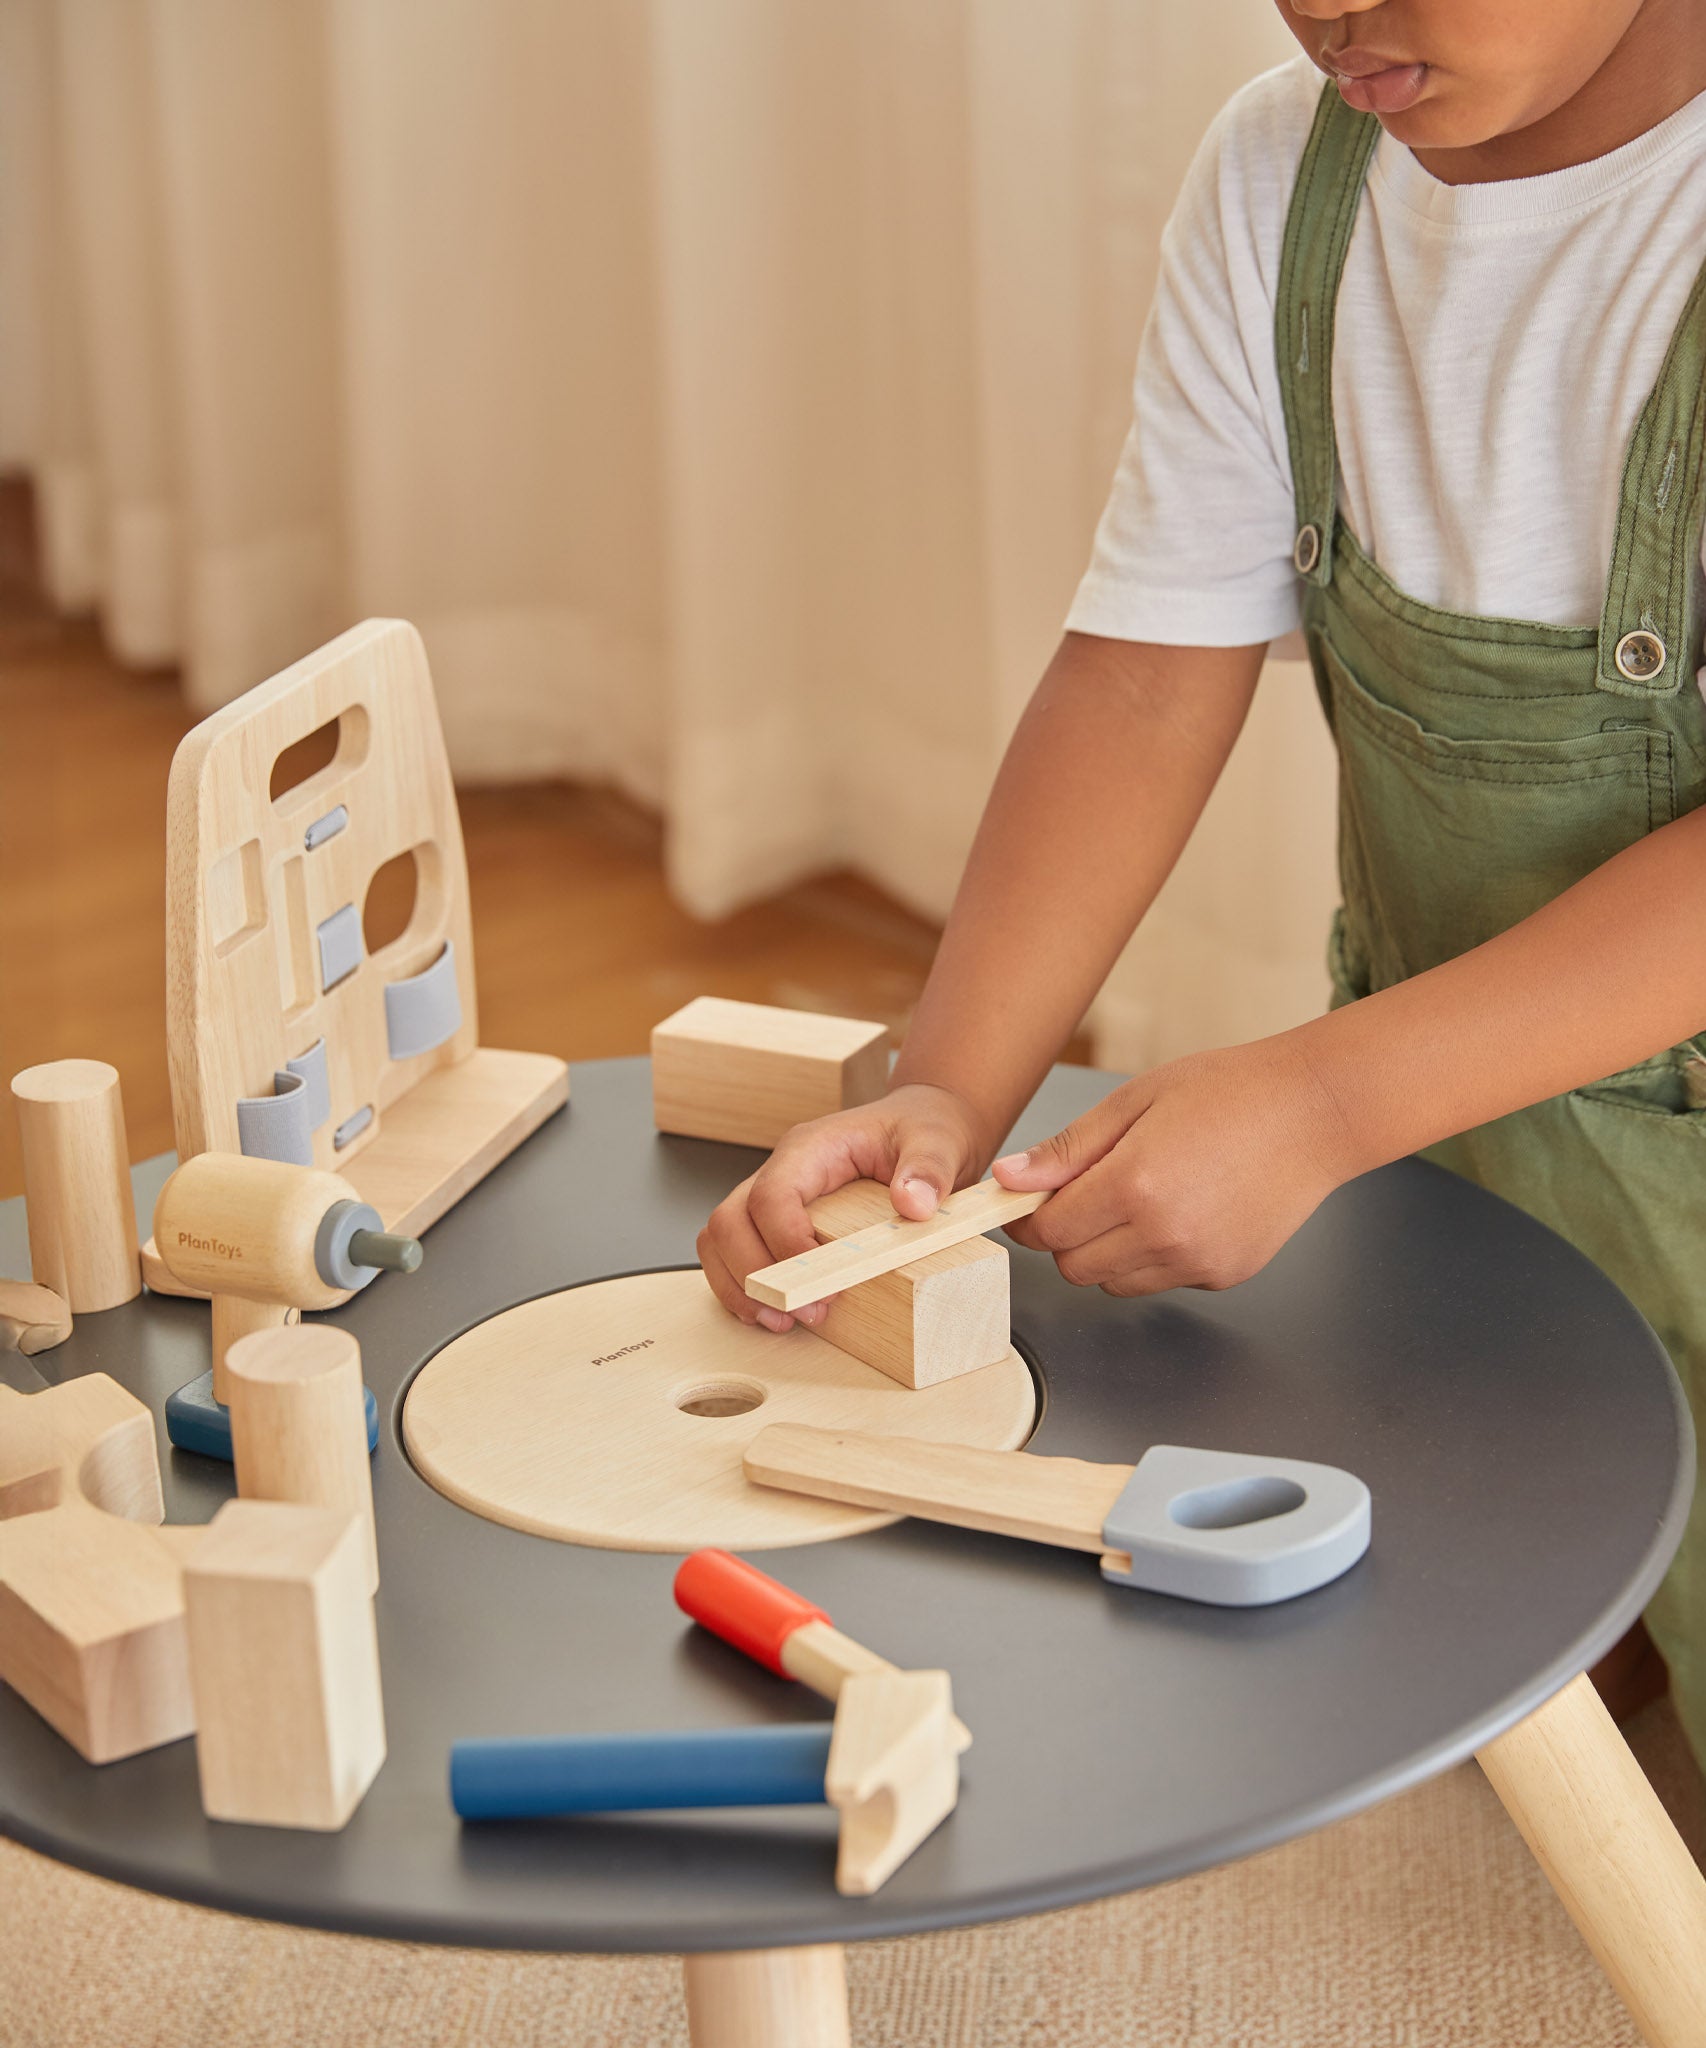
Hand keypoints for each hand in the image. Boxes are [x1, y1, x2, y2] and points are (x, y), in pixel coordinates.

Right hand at [698, 1084, 989, 1332]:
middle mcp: (782, 1170)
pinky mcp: (774, 1222)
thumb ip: (928, 1169)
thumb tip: (913, 1204)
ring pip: (720, 1239)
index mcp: (811, 1147)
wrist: (920, 1127)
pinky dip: (741, 1288)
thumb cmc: (919, 1131)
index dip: (785, 1243)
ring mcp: (771, 1196)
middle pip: (730, 1220)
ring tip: (780, 1321)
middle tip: (803, 1311)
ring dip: (738, 1286)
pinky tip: (772, 1313)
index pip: (772, 1194)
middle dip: (755, 1275)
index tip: (824, 1281)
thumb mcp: (937, 1142)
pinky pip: (732, 1253)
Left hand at [993, 1036, 1358, 1296]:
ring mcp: (1198, 1262)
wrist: (1315, 1113)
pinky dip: (1154, 1257)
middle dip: (1066, 1236)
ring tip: (1140, 1197)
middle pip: (1074, 1267)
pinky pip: (1163, 1280)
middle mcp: (1164, 1234)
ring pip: (1115, 1283)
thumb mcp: (1134, 1102)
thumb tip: (1009, 1178)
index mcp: (1134, 1184)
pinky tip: (1182, 1210)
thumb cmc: (1228, 1092)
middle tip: (1088, 1193)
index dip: (1030, 1217)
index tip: (1030, 1200)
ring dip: (1108, 1251)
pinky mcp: (1225, 1276)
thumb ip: (1068, 1149)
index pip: (1049, 1231)